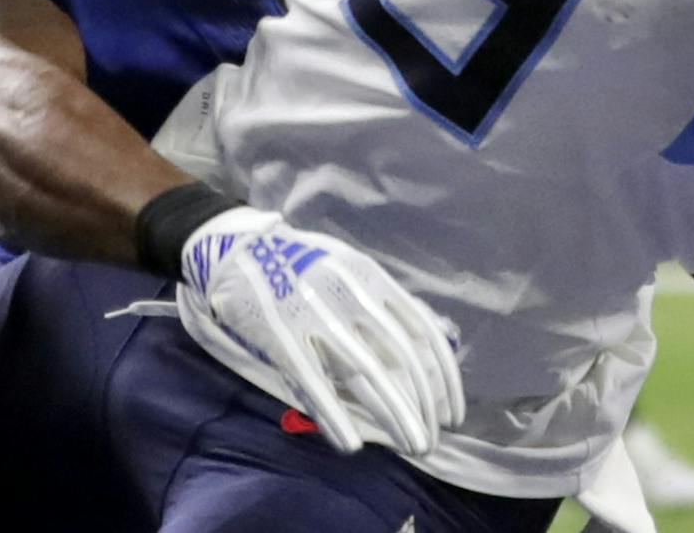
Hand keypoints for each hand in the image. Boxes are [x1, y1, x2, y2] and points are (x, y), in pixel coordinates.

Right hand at [176, 207, 463, 455]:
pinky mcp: (279, 335)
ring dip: (392, 414)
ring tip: (412, 446)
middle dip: (422, 405)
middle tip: (431, 442)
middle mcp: (351, 295)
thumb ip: (384, 305)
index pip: (422, 332)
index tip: (453, 412)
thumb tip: (426, 347)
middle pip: (400, 357)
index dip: (443, 376)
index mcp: (372, 279)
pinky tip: (350, 443)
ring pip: (364, 371)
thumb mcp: (352, 271)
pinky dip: (332, 414)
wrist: (239, 248)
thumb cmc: (304, 266)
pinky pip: (311, 380)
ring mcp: (315, 314)